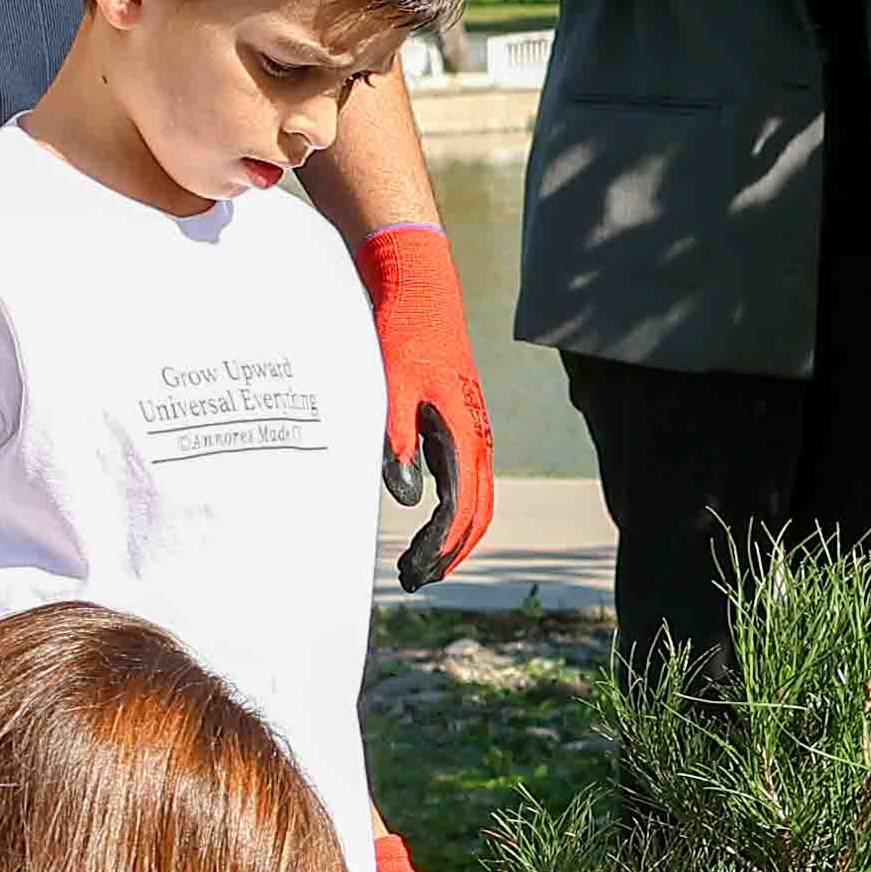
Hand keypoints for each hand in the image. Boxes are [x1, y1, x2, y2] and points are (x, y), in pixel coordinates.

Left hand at [354, 221, 494, 587]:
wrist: (422, 291)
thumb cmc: (406, 335)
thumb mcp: (393, 387)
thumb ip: (397, 440)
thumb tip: (404, 498)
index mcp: (465, 434)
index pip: (461, 510)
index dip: (439, 547)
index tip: (414, 570)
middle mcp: (478, 439)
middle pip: (477, 515)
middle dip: (450, 553)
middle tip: (415, 579)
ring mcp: (474, 433)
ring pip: (477, 501)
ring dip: (453, 536)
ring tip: (420, 563)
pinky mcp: (462, 426)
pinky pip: (468, 481)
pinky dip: (454, 512)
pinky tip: (429, 521)